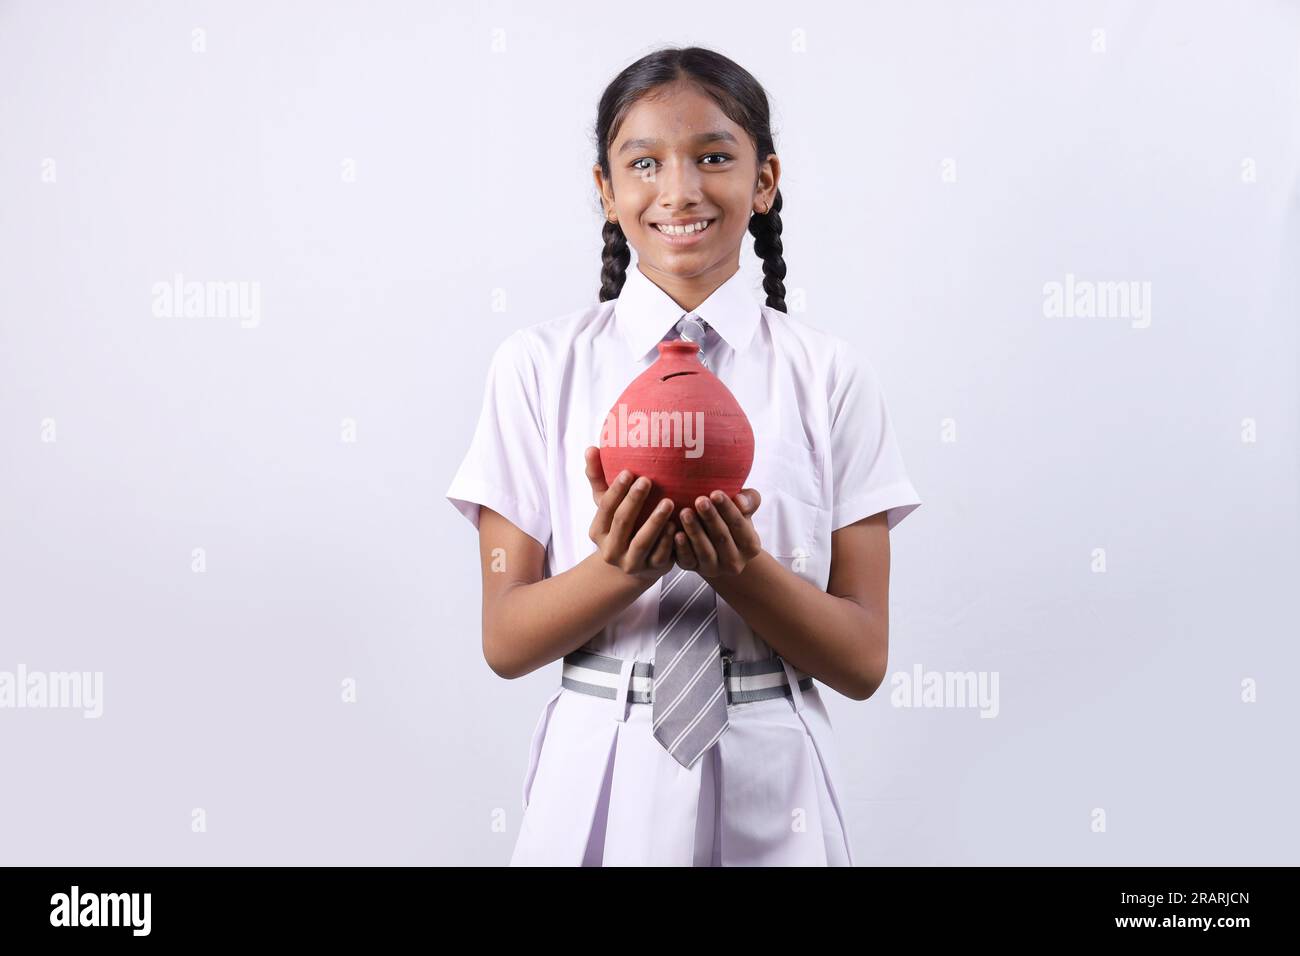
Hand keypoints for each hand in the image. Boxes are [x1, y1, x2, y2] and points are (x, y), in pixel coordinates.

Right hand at [584, 446, 674, 581]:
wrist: (636, 565)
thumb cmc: (622, 526)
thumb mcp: (608, 506)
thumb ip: (598, 478)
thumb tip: (590, 448)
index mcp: (598, 532)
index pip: (605, 508)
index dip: (616, 490)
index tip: (629, 472)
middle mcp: (611, 550)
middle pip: (622, 523)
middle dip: (634, 501)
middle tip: (647, 480)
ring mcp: (632, 563)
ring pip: (642, 542)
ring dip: (655, 521)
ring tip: (668, 501)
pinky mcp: (653, 570)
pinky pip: (661, 555)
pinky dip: (669, 540)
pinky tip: (677, 524)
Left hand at [673, 488, 762, 578]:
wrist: (716, 545)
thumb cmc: (730, 520)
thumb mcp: (744, 509)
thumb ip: (750, 500)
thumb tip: (740, 501)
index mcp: (750, 546)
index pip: (739, 525)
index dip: (728, 509)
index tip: (716, 494)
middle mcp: (734, 561)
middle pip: (722, 538)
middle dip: (710, 518)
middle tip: (700, 501)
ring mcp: (714, 568)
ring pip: (705, 551)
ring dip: (695, 531)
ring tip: (685, 512)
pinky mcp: (694, 569)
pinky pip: (688, 560)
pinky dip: (682, 548)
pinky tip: (677, 534)